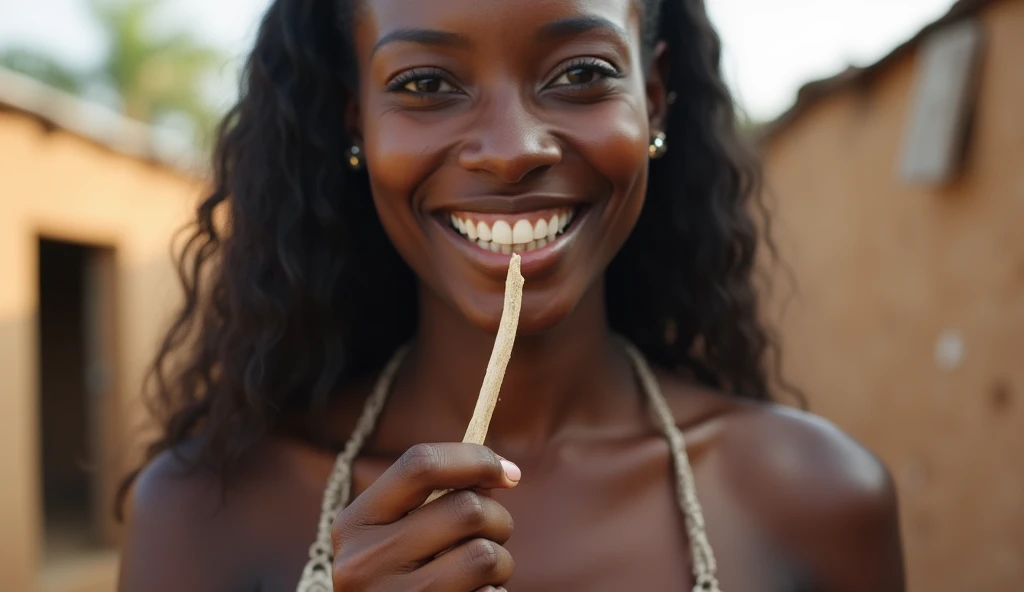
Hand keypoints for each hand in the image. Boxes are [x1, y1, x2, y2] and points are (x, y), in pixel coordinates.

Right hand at [331, 443, 519, 590]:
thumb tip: (502, 471)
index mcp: (354, 524)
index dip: (475, 459)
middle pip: (467, 509)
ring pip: (486, 556)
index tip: (509, 474)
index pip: (419, 464)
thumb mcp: (394, 536)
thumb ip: (433, 499)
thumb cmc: (401, 577)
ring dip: (501, 561)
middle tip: (493, 533)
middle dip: (498, 518)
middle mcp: (363, 563)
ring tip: (483, 572)